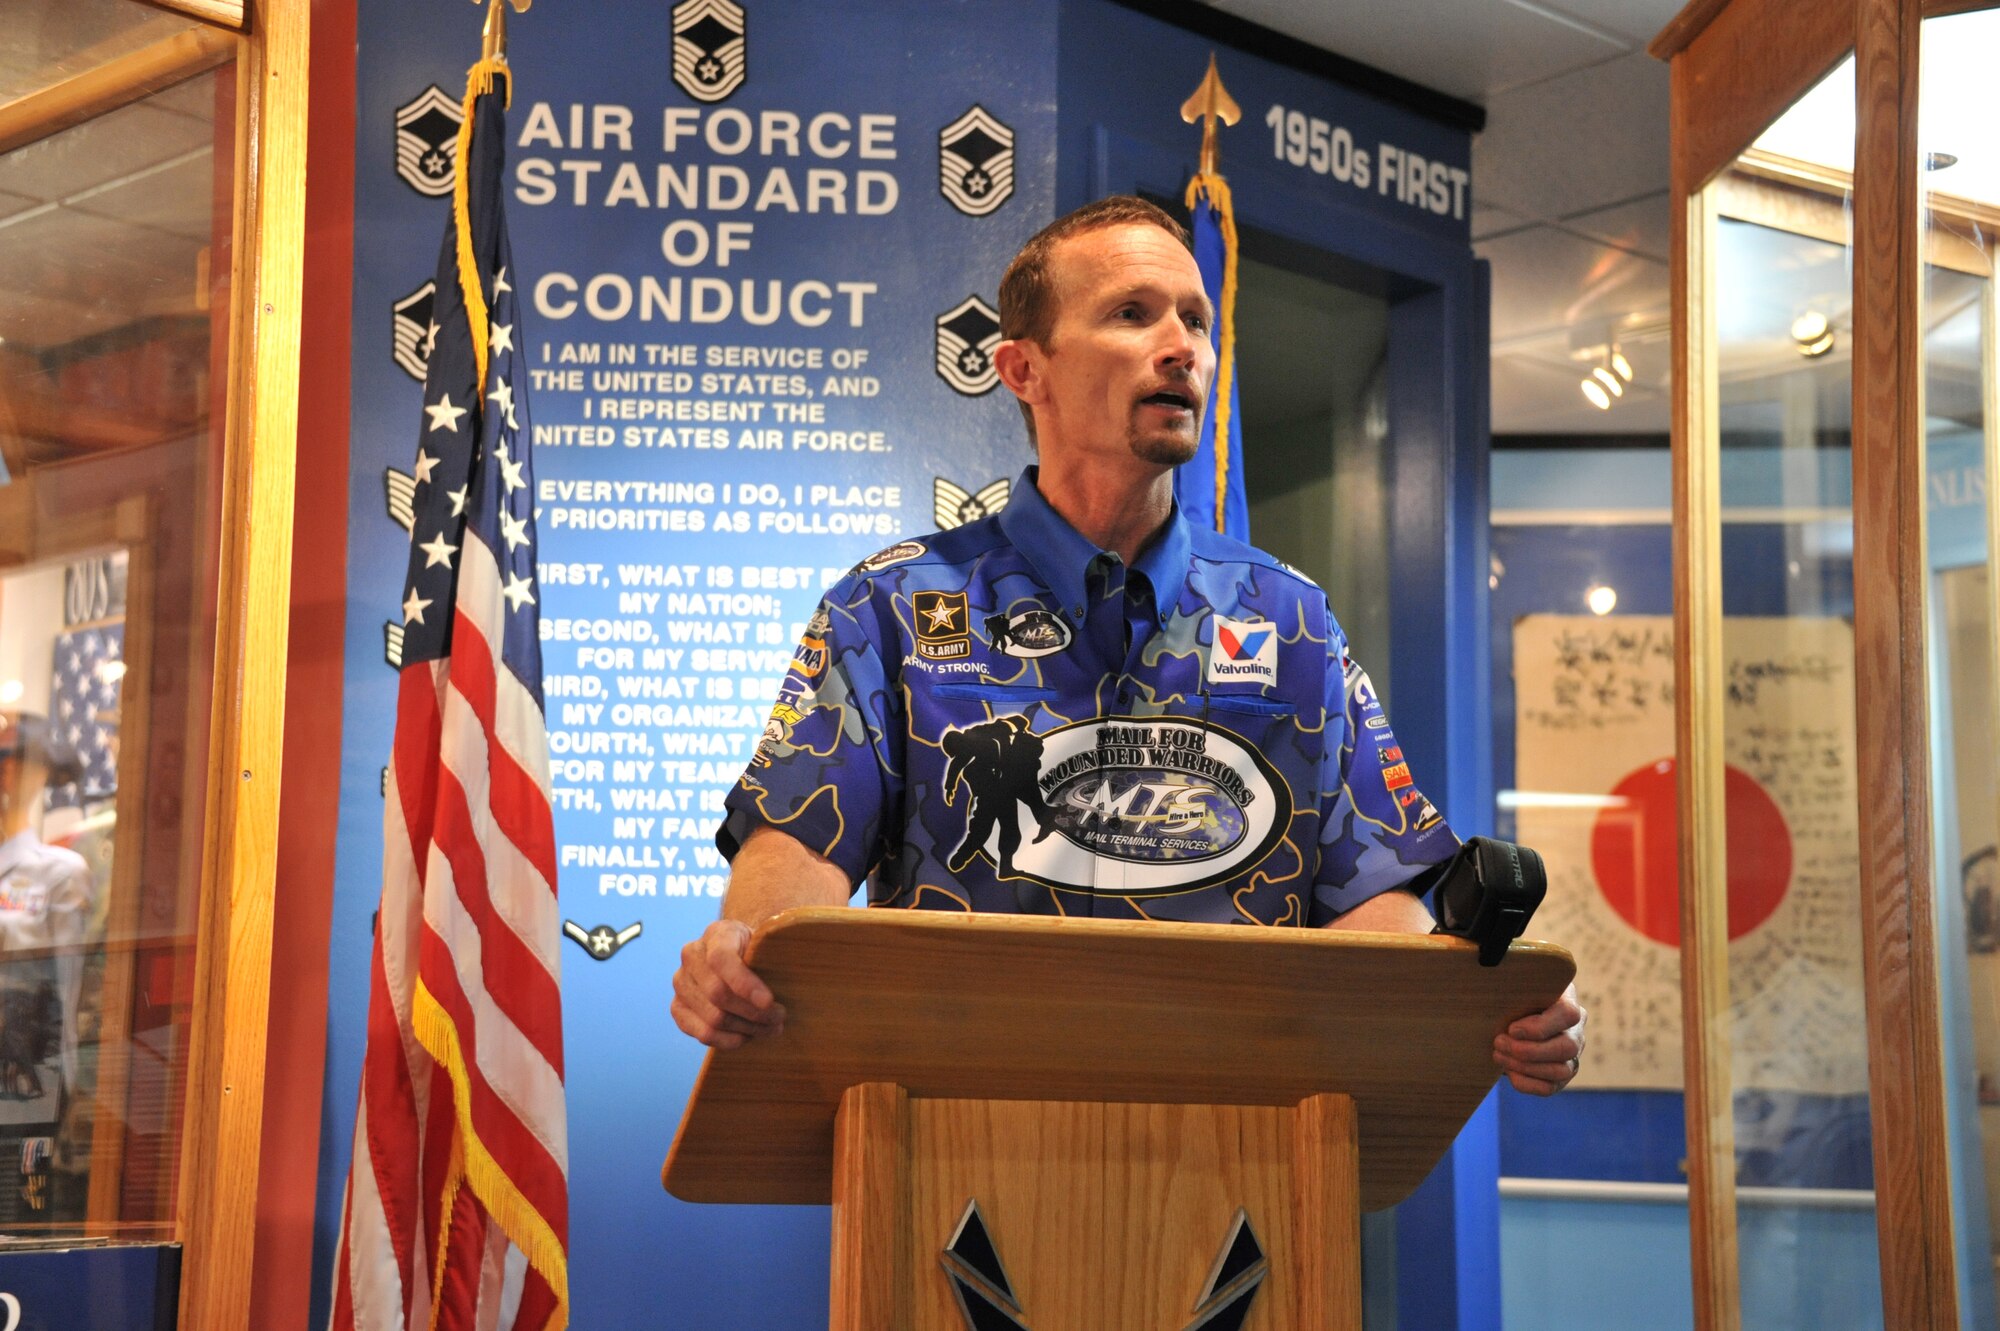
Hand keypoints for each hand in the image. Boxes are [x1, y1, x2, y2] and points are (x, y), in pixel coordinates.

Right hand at [670, 918, 785, 1048]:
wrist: (738, 956)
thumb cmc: (758, 952)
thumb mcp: (767, 944)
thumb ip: (772, 956)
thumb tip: (779, 990)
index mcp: (716, 933)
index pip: (722, 959)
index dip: (745, 983)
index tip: (769, 1002)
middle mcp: (691, 955)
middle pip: (718, 994)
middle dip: (753, 1012)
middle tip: (780, 1018)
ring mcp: (681, 982)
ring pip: (713, 1017)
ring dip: (746, 1028)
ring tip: (770, 1029)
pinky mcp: (678, 1007)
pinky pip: (701, 1032)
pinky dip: (727, 1040)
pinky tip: (747, 1037)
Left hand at [1494, 981, 1584, 1095]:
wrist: (1508, 1014)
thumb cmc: (1508, 994)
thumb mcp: (1512, 983)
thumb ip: (1508, 977)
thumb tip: (1489, 966)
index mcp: (1567, 1001)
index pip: (1568, 1014)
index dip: (1540, 1026)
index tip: (1511, 1028)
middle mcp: (1576, 1030)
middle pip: (1566, 1047)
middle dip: (1528, 1051)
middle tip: (1499, 1043)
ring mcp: (1572, 1055)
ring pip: (1560, 1070)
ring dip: (1524, 1067)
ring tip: (1498, 1055)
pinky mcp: (1561, 1075)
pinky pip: (1550, 1087)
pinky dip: (1526, 1083)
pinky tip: (1508, 1071)